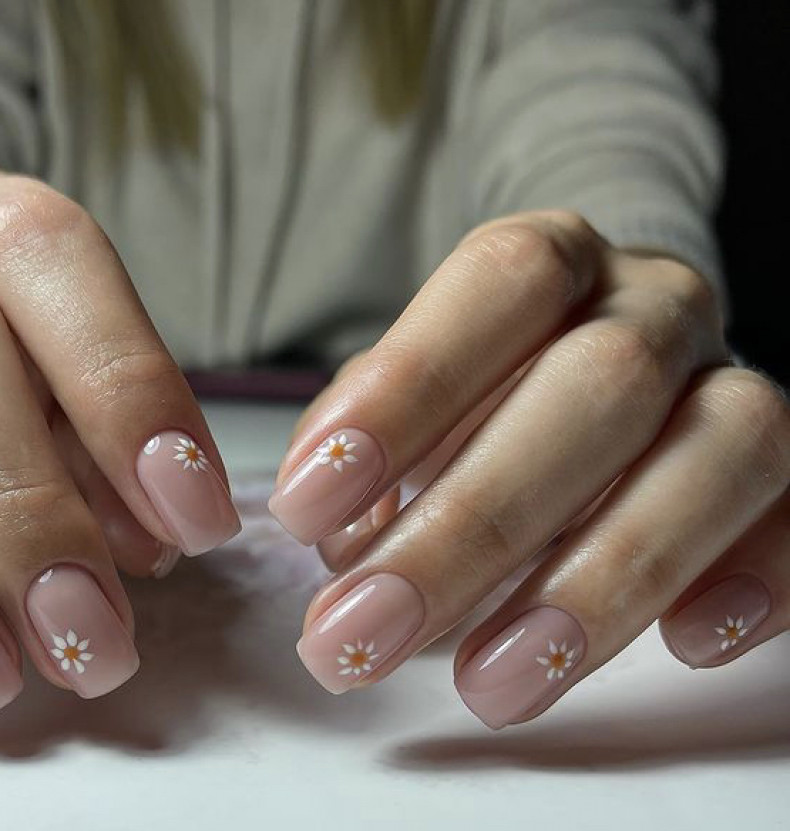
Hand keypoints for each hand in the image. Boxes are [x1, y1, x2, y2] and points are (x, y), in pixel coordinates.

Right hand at [0, 175, 239, 708]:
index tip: (201, 523)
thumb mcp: (73, 368)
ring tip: (25, 669)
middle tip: (102, 642)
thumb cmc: (29, 361)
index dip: (134, 401)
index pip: (61, 272)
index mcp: (6, 239)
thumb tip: (153, 542)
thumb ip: (109, 425)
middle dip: (42, 527)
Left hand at [269, 210, 788, 728]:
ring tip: (494, 680)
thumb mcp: (421, 391)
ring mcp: (733, 383)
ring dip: (600, 581)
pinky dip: (756, 580)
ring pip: (717, 453)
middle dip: (474, 524)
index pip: (502, 284)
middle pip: (597, 385)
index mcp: (559, 264)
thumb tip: (347, 538)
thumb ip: (376, 442)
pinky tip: (688, 643)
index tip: (311, 503)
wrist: (615, 360)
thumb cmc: (494, 383)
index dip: (411, 387)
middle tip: (368, 631)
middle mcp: (657, 308)